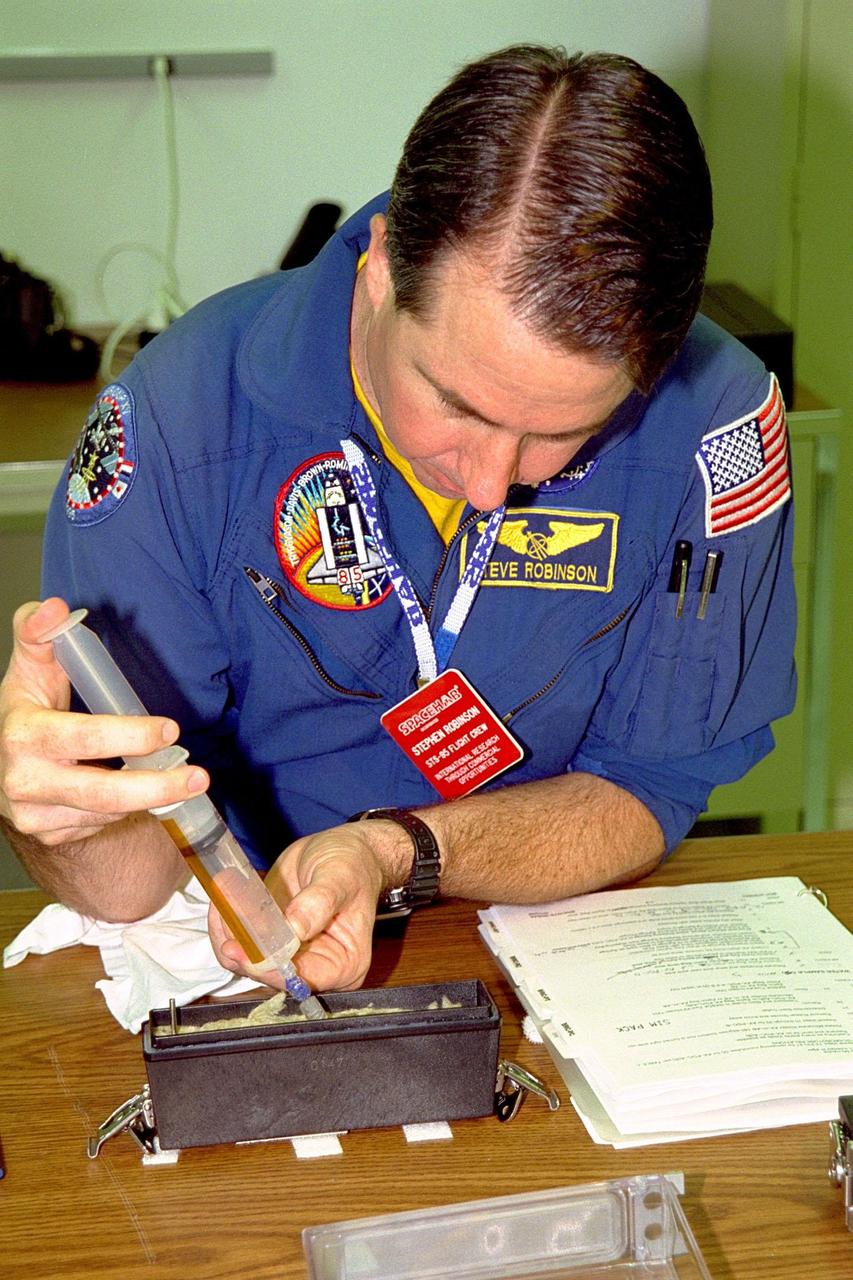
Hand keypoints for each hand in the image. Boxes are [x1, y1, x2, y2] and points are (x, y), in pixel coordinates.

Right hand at [0, 598, 207, 845]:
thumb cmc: (27, 709)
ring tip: (188, 782)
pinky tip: (146, 791)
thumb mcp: (29, 668)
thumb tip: (57, 609)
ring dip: (153, 798)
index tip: (170, 729)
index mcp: (22, 735)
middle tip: (200, 777)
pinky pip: (103, 823)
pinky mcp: (53, 835)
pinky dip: (130, 808)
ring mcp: (37, 815)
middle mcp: (24, 782)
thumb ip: (39, 632)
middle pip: (102, 793)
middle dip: (157, 787)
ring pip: (108, 812)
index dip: (128, 736)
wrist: (3, 766)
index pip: (82, 738)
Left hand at [208, 824, 386, 993]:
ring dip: (228, 932)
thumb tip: (295, 929)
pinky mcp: (271, 940)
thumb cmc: (353, 865)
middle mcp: (316, 967)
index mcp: (344, 963)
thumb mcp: (341, 877)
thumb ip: (319, 902)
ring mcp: (290, 954)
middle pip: (268, 975)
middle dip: (241, 949)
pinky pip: (242, 942)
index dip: (269, 970)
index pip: (302, 980)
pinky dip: (228, 922)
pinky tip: (225, 897)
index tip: (242, 951)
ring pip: (247, 960)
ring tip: (224, 896)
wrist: (344, 849)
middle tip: (224, 915)